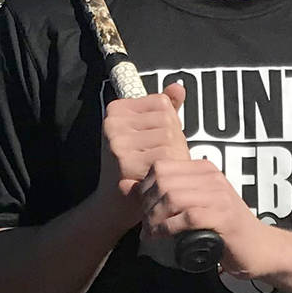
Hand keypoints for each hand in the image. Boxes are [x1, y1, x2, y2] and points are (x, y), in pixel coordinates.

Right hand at [98, 83, 190, 224]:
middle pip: (167, 120)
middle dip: (173, 142)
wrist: (116, 205)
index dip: (168, 124)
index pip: (161, 102)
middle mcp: (113, 122)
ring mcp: (117, 141)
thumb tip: (178, 87)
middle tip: (157, 160)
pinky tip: (154, 178)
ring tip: (156, 169)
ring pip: (169, 137)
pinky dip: (168, 169)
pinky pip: (166, 156)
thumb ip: (165, 110)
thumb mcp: (150, 134)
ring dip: (173, 156)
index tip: (153, 142)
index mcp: (116, 110)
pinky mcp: (125, 160)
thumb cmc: (138, 167)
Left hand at [140, 149, 290, 282]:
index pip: (161, 166)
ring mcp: (219, 196)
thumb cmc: (225, 230)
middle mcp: (212, 177)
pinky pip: (187, 216)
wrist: (260, 249)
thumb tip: (130, 189)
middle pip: (163, 180)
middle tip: (144, 224)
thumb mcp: (197, 206)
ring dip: (154, 217)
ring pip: (172, 197)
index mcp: (204, 169)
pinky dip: (168, 228)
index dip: (144, 187)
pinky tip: (161, 236)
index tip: (142, 209)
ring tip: (150, 233)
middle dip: (146, 204)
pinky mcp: (224, 217)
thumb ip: (172, 196)